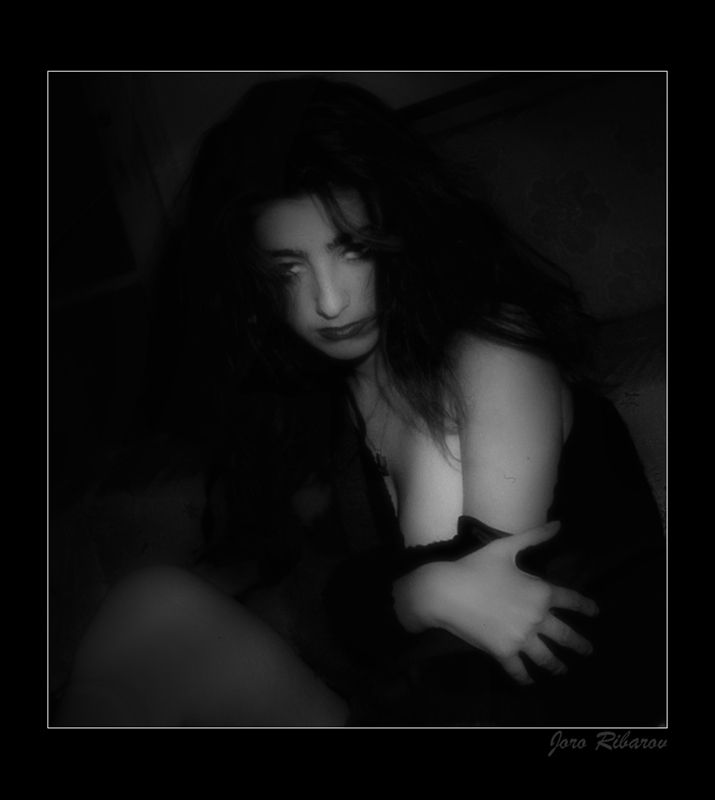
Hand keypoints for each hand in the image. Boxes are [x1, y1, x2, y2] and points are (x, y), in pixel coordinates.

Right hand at [396, 522, 598, 684]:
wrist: (446, 591)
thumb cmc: (475, 567)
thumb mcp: (505, 548)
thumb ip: (534, 537)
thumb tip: (559, 524)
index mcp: (541, 592)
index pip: (571, 601)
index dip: (586, 607)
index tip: (596, 612)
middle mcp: (537, 618)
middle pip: (566, 635)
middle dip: (580, 645)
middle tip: (588, 651)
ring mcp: (521, 638)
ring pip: (547, 658)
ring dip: (558, 666)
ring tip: (563, 669)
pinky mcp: (503, 652)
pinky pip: (519, 670)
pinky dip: (526, 677)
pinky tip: (529, 680)